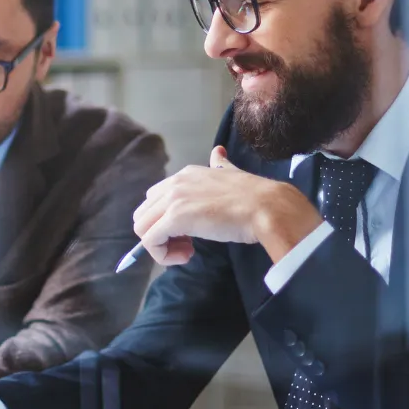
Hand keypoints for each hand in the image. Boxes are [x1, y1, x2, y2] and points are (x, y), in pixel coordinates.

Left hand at [133, 146, 323, 265]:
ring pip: (142, 228)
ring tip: (187, 251)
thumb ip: (221, 165)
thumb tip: (218, 153)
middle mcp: (175, 183)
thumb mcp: (231, 174)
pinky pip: (150, 241)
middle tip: (187, 244)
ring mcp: (173, 200)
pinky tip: (187, 256)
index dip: (166, 219)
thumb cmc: (254, 197)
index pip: (156, 198)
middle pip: (144, 213)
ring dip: (160, 245)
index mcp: (186, 174)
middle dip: (159, 232)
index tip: (190, 232)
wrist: (267, 207)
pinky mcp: (175, 218)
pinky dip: (162, 254)